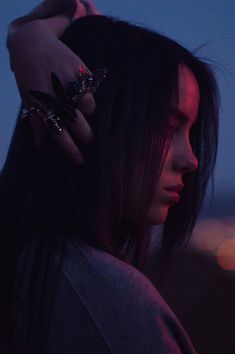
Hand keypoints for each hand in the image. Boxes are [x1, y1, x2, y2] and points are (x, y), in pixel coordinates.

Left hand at [7, 0, 99, 164]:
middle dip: (88, 137)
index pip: (60, 135)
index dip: (71, 151)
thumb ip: (36, 123)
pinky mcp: (78, 70)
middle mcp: (57, 97)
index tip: (80, 161)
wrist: (32, 42)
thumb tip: (40, 147)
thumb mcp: (29, 100)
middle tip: (91, 140)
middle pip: (79, 125)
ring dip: (89, 112)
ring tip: (84, 109)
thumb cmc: (28, 75)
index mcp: (43, 106)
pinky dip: (90, 92)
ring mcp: (69, 83)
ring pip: (89, 107)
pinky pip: (91, 88)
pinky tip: (84, 90)